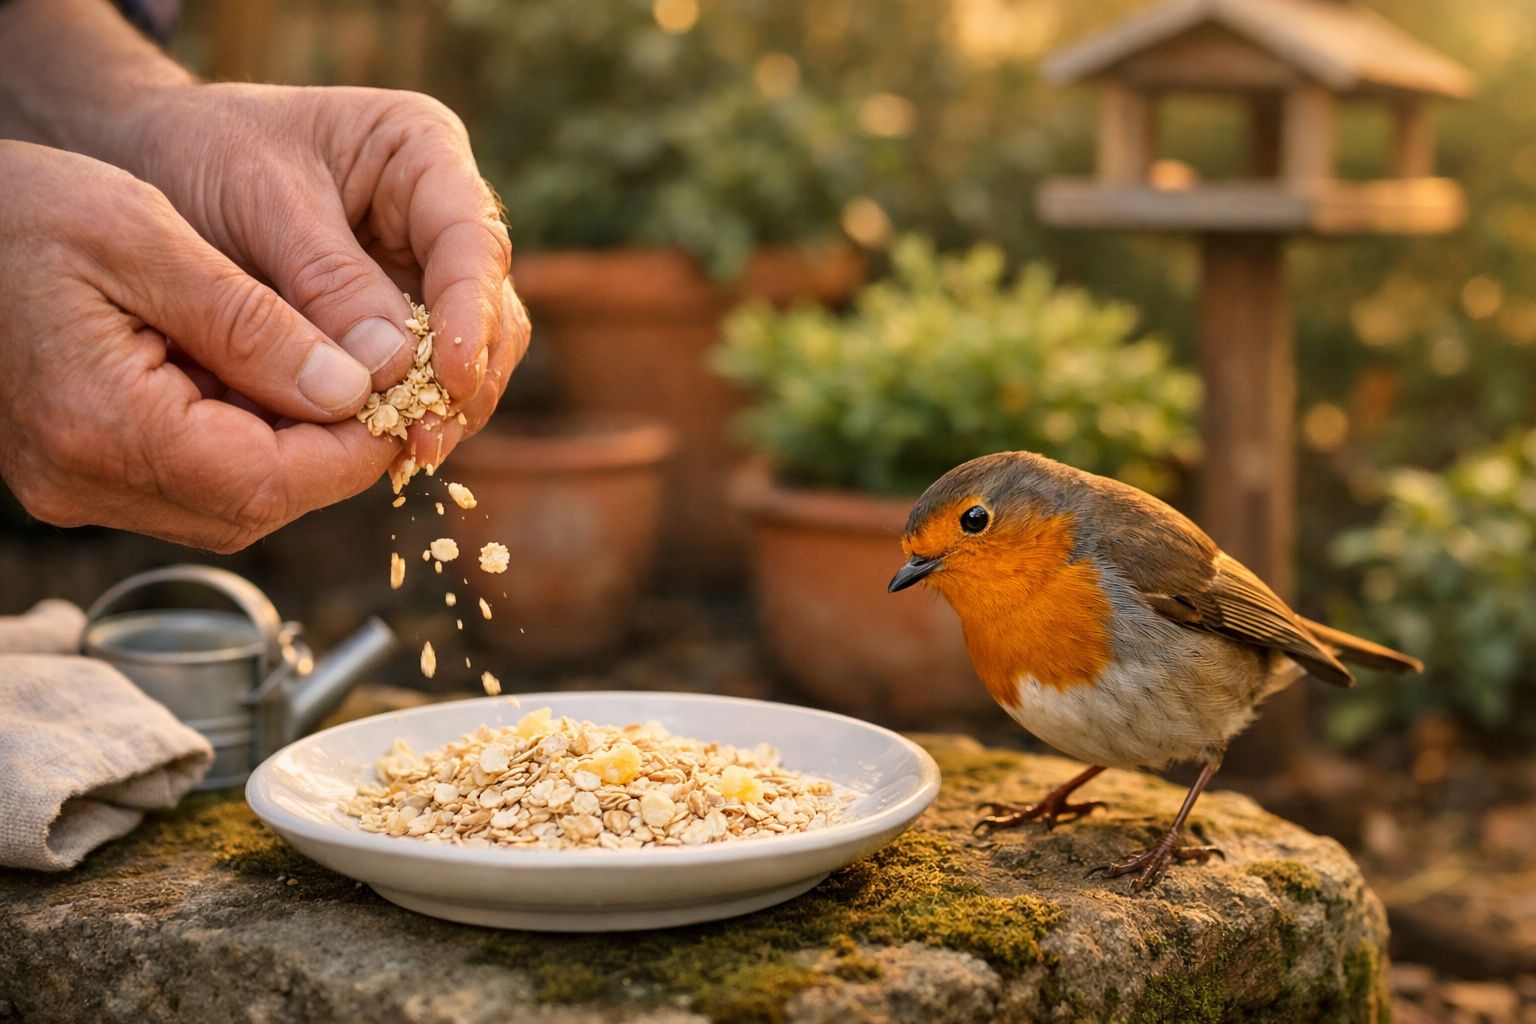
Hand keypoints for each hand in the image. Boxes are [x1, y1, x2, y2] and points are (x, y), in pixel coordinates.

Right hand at [0, 140, 397, 550]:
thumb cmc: (23, 212)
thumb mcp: (147, 239)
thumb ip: (256, 323)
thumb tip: (356, 390)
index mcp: (100, 427)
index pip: (267, 482)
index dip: (353, 449)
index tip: (403, 397)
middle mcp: (84, 483)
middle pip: (255, 505)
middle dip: (332, 452)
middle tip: (378, 384)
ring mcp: (79, 489)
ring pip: (232, 504)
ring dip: (294, 449)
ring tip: (324, 372)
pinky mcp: (84, 477)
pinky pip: (195, 483)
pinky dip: (247, 440)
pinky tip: (262, 379)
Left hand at [126, 83, 529, 469]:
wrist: (148, 162)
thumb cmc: (204, 153)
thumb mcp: (259, 200)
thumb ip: (327, 280)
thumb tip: (393, 368)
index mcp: (424, 154)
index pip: (473, 240)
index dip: (470, 314)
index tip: (451, 378)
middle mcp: (439, 217)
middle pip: (491, 307)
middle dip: (467, 378)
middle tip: (426, 438)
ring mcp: (423, 275)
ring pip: (470, 353)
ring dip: (445, 408)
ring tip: (410, 454)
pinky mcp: (393, 328)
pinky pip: (417, 379)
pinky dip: (404, 415)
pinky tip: (381, 451)